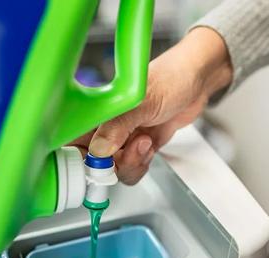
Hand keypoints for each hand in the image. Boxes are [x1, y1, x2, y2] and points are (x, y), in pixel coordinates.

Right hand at [71, 27, 231, 184]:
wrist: (198, 81)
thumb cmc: (170, 78)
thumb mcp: (142, 101)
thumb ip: (118, 125)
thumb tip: (99, 150)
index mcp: (96, 110)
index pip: (71, 139)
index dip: (75, 158)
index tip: (89, 167)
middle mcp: (105, 126)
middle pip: (91, 162)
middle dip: (110, 166)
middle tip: (127, 153)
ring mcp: (122, 138)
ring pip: (113, 169)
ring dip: (131, 163)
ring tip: (145, 142)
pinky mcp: (139, 146)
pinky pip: (132, 167)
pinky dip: (141, 164)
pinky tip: (150, 145)